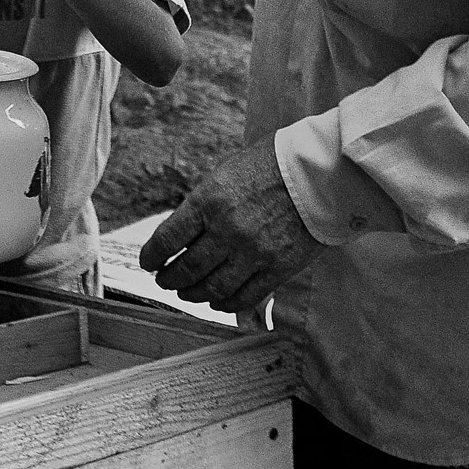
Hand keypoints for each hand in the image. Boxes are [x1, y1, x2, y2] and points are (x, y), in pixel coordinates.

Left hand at [139, 141, 327, 314]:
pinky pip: (244, 297)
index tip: (149, 262)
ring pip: (212, 288)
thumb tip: (183, 234)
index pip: (167, 239)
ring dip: (193, 294)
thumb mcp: (225, 173)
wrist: (320, 172)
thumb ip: (204, 205)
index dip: (152, 256)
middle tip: (165, 280)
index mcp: (209, 201)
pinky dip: (225, 303)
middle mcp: (227, 230)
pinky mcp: (277, 269)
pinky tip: (217, 300)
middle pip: (186, 269)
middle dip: (169, 278)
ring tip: (187, 292)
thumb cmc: (272, 165)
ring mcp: (253, 253)